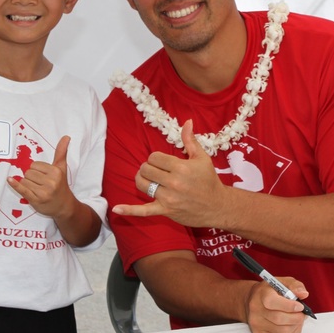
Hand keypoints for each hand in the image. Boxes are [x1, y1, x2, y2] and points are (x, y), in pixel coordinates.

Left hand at [7, 136, 73, 218]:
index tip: (44, 176)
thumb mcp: (61, 168)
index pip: (35, 165)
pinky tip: (9, 180)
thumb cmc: (61, 185)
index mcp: (55, 172)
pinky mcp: (36, 200)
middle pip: (28, 173)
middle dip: (31, 177)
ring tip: (37, 190)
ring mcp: (43, 192)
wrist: (64, 206)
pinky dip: (15, 185)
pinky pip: (22, 190)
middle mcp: (50, 182)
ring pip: (24, 181)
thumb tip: (66, 136)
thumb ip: (61, 152)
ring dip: (27, 185)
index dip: (37, 170)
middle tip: (41, 184)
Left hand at [112, 120, 228, 226]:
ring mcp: (168, 198)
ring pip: (142, 184)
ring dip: (142, 180)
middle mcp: (173, 182)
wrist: (217, 206)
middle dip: (148, 167)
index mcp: (181, 167)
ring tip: (148, 179)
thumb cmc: (209, 180)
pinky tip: (116, 209)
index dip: (155, 158)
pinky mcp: (165, 211)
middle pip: (146, 169)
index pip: (154, 157)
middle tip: (156, 170)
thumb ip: (190, 140)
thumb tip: (187, 121)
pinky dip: (129, 210)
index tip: (163, 162)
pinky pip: (144, 211)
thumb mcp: (201, 157)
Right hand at [244, 278, 309, 332]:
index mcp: (261, 294)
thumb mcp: (282, 282)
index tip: (300, 306)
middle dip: (297, 317)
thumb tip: (304, 294)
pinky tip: (293, 324)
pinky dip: (293, 332)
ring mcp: (257, 324)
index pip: (273, 302)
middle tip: (303, 313)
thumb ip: (294, 285)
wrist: (252, 301)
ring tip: (298, 318)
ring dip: (296, 326)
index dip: (290, 306)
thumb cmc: (269, 291)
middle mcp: (256, 310)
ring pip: (283, 331)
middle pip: (279, 319)